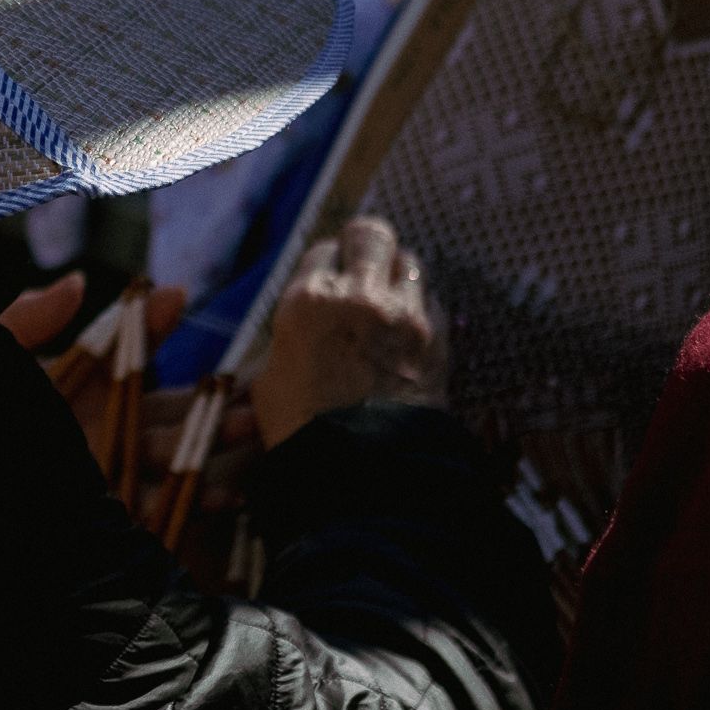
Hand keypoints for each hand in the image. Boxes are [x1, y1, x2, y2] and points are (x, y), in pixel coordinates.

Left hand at [0, 275, 258, 512]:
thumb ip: (27, 324)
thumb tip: (77, 282)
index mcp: (74, 392)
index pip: (122, 352)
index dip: (148, 323)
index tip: (177, 295)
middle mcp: (98, 432)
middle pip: (163, 410)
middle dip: (209, 398)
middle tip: (251, 384)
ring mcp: (107, 477)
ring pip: (171, 457)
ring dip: (213, 441)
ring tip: (252, 426)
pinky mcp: (111, 520)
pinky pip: (160, 510)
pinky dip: (197, 501)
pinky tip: (228, 493)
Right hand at [251, 215, 447, 449]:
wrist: (363, 475)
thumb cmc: (303, 432)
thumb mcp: (271, 379)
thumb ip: (292, 337)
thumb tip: (303, 329)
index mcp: (310, 301)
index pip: (324, 249)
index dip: (326, 264)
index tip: (328, 281)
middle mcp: (361, 296)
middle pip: (373, 234)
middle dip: (366, 246)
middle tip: (362, 269)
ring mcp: (406, 316)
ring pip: (411, 261)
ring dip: (398, 275)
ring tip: (388, 300)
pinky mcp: (438, 341)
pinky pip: (433, 301)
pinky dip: (421, 308)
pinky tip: (407, 331)